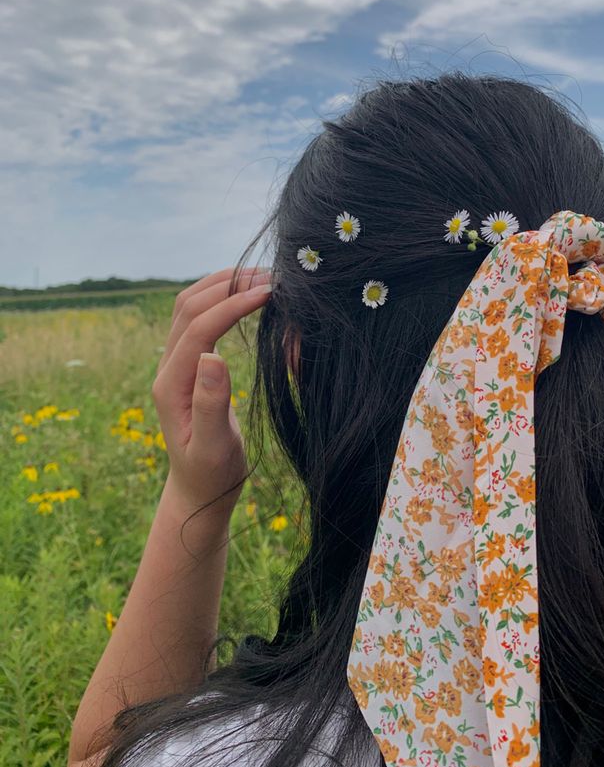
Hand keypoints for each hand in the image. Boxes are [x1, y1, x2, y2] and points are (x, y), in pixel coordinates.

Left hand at [151, 266, 271, 518]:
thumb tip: (213, 356)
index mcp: (171, 385)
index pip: (199, 328)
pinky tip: (249, 296)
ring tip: (263, 277)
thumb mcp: (214, 448)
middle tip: (273, 277)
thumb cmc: (213, 474)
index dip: (233, 305)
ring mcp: (175, 363)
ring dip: (223, 284)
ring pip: (190, 305)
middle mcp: (167, 367)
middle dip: (229, 284)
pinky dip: (222, 298)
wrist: (200, 490)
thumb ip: (212, 404)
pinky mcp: (188, 363)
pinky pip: (199, 317)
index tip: (270, 293)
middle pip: (188, 306)